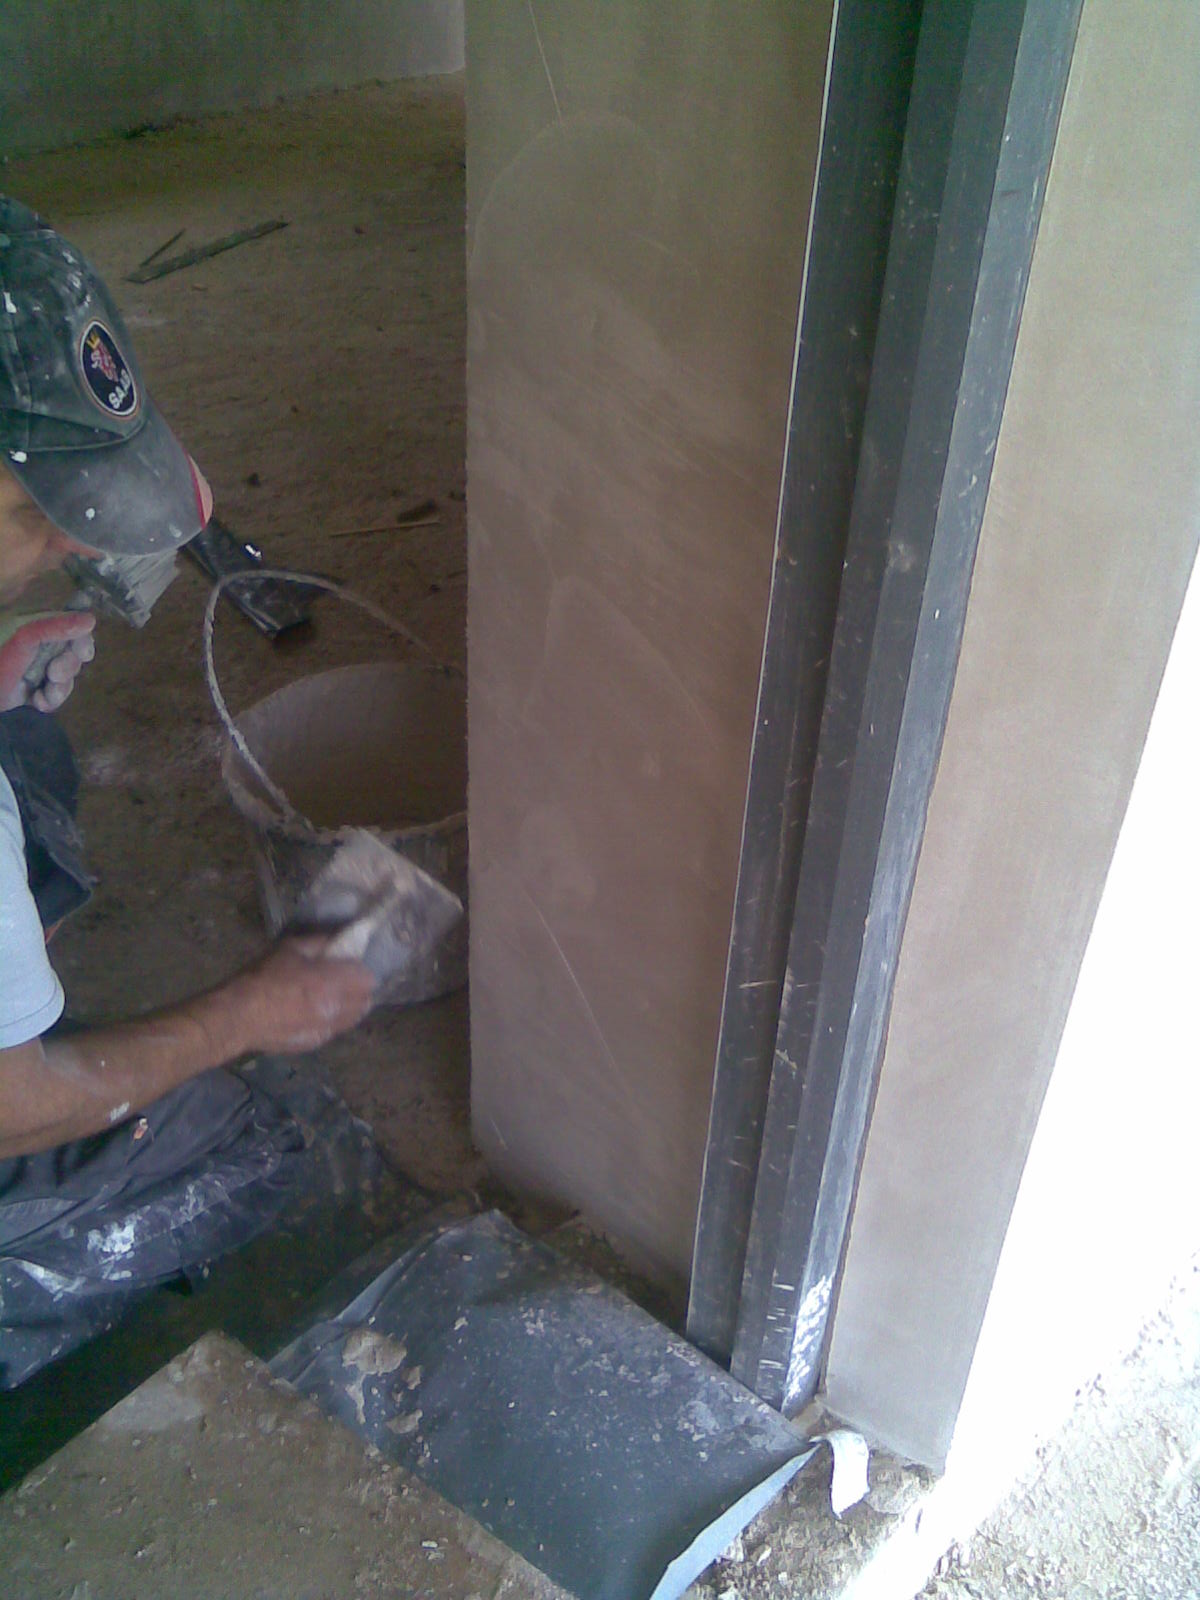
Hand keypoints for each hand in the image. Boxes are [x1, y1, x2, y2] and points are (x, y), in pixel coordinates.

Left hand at [0, 612, 95, 712]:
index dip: (83, 642)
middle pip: (75, 656)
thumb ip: (55, 626)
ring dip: (59, 688)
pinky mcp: (36, 691)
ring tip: (43, 692)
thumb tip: (91, 619)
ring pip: (68, 679)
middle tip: (53, 673)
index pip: (73, 630)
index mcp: (38, 629)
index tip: (83, 653)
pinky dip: (50, 700)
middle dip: (68, 668)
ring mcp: (39, 670)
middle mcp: (42, 648)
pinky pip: (57, 696)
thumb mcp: (25, 638)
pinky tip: (37, 702)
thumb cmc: (0, 660)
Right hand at [230, 935, 375, 1054]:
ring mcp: (326, 1030)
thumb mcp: (291, 949)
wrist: (238, 1016)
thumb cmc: (263, 978)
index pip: (367, 979)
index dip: (359, 970)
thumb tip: (338, 941)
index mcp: (331, 983)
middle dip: (359, 990)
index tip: (347, 965)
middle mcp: (335, 1010)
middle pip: (366, 1001)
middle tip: (342, 981)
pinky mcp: (314, 1044)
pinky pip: (335, 1030)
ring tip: (331, 998)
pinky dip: (333, 1021)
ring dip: (350, 1007)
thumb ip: (320, 943)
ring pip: (353, 1019)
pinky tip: (314, 1013)